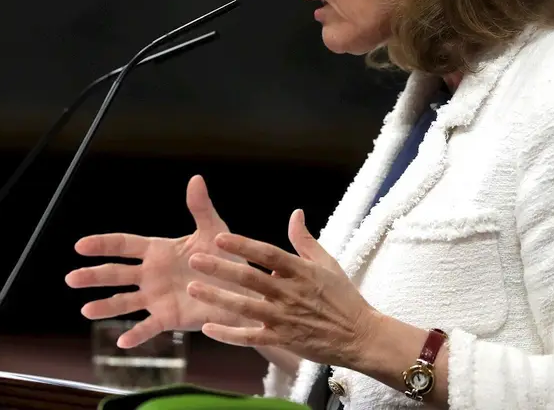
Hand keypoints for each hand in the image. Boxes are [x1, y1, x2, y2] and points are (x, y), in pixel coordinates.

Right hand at [65, 175, 250, 348]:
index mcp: (157, 251)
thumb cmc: (225, 256)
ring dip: (105, 307)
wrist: (241, 287)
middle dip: (93, 276)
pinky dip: (136, 335)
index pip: (123, 245)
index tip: (80, 245)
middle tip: (71, 278)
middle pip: (116, 274)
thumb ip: (200, 207)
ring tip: (85, 310)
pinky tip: (121, 342)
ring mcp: (157, 297)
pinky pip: (148, 327)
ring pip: (125, 302)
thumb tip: (196, 179)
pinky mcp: (168, 317)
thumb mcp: (213, 229)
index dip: (102, 244)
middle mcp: (151, 274)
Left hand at [186, 208, 378, 368]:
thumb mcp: (328, 263)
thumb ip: (305, 239)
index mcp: (301, 271)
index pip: (267, 254)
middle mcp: (290, 293)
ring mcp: (285, 318)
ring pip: (245, 307)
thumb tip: (295, 213)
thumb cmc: (344, 297)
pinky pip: (251, 337)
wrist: (361, 336)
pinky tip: (207, 327)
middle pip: (250, 278)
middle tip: (194, 259)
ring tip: (193, 288)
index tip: (219, 237)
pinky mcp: (284, 340)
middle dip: (221, 268)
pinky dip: (229, 334)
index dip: (243, 245)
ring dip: (217, 298)